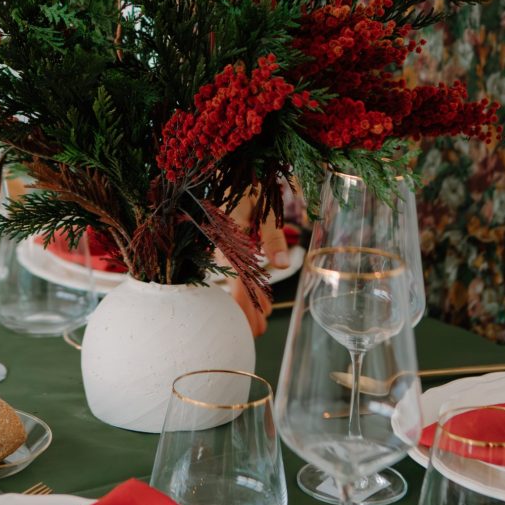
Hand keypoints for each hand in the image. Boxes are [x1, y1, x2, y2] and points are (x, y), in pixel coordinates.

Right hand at [224, 192, 291, 336]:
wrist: (237, 171)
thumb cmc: (251, 186)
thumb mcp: (265, 209)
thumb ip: (271, 237)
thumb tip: (282, 265)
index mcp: (229, 239)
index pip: (236, 279)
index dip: (244, 305)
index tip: (253, 324)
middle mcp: (223, 246)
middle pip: (234, 285)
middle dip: (245, 311)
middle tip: (257, 333)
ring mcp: (224, 246)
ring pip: (236, 279)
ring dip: (247, 301)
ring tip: (258, 324)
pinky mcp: (229, 244)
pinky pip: (237, 270)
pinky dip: (248, 285)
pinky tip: (259, 298)